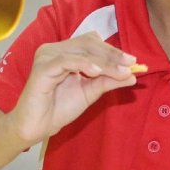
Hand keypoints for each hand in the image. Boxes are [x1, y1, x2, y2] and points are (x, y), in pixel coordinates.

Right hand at [8, 33, 139, 143]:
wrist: (37, 127)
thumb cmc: (59, 108)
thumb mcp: (90, 92)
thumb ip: (108, 81)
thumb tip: (132, 75)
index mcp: (65, 52)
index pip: (92, 42)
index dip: (113, 50)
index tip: (133, 62)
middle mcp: (54, 50)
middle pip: (88, 43)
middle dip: (112, 54)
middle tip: (131, 64)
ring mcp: (47, 57)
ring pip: (80, 51)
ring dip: (103, 61)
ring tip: (120, 71)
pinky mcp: (42, 68)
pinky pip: (66, 61)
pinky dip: (83, 64)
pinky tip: (97, 72)